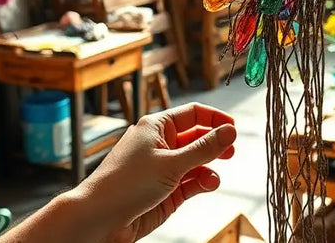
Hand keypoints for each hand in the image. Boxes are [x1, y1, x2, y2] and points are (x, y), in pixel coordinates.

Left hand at [84, 102, 236, 242]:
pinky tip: (208, 184)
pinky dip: (201, 182)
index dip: (214, 118)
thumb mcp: (171, 163)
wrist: (100, 219)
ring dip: (208, 167)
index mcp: (156, 127)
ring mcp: (162, 169)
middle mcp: (159, 145)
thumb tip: (230, 131)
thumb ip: (204, 149)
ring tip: (214, 174)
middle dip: (214, 144)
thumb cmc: (125, 184)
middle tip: (231, 151)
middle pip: (196, 138)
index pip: (192, 114)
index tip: (234, 127)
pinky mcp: (165, 191)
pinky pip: (190, 182)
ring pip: (195, 162)